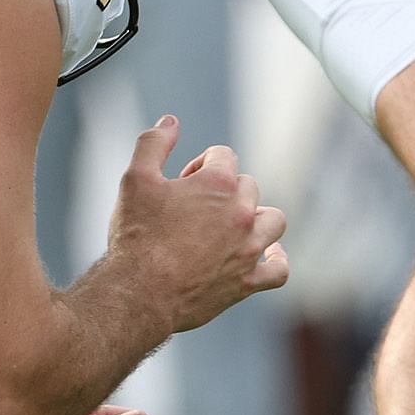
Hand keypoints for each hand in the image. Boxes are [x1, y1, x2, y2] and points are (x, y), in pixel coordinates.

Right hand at [105, 117, 288, 334]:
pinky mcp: (247, 282)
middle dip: (223, 191)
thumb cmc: (136, 236)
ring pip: (272, 220)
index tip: (180, 184)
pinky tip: (266, 255)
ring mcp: (248, 249)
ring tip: (231, 225)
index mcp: (218, 184)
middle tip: (191, 210)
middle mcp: (241, 213)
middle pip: (247, 186)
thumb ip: (153, 143)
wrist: (138, 293)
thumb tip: (170, 121)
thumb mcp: (135, 179)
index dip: (200, 166)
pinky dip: (276, 260)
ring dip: (256, 217)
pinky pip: (279, 270)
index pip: (224, 156)